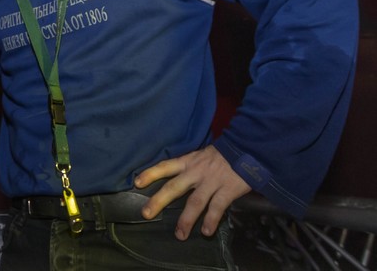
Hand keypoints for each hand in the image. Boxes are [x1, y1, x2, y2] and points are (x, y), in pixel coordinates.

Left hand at [134, 145, 250, 239]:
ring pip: (195, 202)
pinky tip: (206, 231)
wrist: (247, 148)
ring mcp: (211, 181)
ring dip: (186, 220)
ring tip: (179, 235)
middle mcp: (196, 171)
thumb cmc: (222, 155)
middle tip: (146, 213)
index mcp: (189, 161)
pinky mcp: (227, 190)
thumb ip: (190, 167)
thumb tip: (177, 179)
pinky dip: (211, 220)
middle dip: (159, 200)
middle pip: (174, 187)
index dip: (150, 173)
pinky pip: (217, 208)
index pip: (165, 166)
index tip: (136, 182)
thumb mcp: (202, 156)